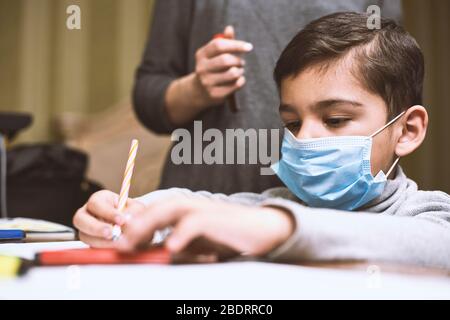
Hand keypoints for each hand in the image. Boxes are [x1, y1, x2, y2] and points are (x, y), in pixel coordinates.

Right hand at [73, 190, 145, 247]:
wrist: (137, 227)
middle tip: (111, 233)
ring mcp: (86, 228)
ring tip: (115, 242)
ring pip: (83, 235)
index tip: (121, 220)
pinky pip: (90, 247)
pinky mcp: (90, 242)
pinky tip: (113, 249)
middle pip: (80, 219)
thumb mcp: (137, 209)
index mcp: (100, 198)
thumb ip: (133, 212)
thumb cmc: (135, 214)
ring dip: (98, 241)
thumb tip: (127, 221)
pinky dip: (102, 249)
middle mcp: (88, 212)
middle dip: (95, 227)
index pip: (96, 203)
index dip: (107, 212)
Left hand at [115, 198, 294, 257]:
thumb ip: (181, 245)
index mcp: (185, 210)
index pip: (153, 213)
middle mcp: (192, 205)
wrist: (263, 230)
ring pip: (170, 209)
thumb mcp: (200, 245)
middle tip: (119, 247)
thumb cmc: (231, 237)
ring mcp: (204, 209)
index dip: (134, 227)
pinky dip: (181, 233)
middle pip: (156, 208)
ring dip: (148, 225)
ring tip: (133, 244)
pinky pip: (195, 222)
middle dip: (134, 226)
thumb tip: (161, 254)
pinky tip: (171, 247)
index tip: (119, 247)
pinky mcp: (217, 218)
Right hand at [194, 25, 251, 105]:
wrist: (199, 91)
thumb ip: (223, 41)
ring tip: (239, 71)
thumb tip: (229, 28)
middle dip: (239, 60)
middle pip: (226, 60)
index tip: (249, 47)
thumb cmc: (212, 68)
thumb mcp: (214, 54)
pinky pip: (235, 85)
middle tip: (242, 62)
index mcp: (201, 54)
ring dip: (240, 71)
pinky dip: (241, 81)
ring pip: (232, 73)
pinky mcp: (214, 94)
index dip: (236, 44)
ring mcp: (207, 82)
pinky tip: (239, 80)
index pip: (219, 45)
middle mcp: (201, 68)